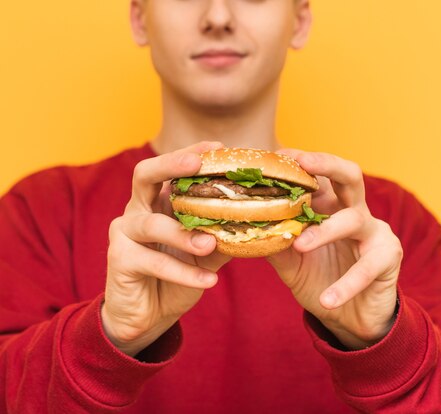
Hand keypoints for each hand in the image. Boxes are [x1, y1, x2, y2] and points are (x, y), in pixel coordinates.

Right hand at [102, 141, 230, 356]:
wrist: (148, 315)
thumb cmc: (177, 275)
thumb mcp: (207, 252)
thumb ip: (225, 232)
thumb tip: (262, 218)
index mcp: (159, 202)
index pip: (171, 168)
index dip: (190, 154)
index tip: (217, 147)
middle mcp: (138, 210)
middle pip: (145, 175)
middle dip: (171, 165)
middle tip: (198, 164)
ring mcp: (124, 233)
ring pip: (152, 224)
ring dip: (183, 234)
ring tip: (211, 243)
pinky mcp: (119, 260)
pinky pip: (153, 262)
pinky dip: (183, 272)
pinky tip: (209, 281)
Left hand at [267, 151, 402, 349]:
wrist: (352, 318)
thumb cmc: (321, 281)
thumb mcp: (292, 264)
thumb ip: (275, 244)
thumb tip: (247, 228)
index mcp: (330, 207)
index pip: (318, 176)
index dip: (300, 163)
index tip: (276, 157)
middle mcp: (354, 211)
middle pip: (349, 175)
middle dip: (327, 164)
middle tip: (302, 163)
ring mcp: (375, 231)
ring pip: (353, 219)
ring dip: (325, 231)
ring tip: (300, 245)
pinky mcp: (389, 256)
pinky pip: (368, 267)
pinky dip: (346, 284)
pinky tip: (328, 300)